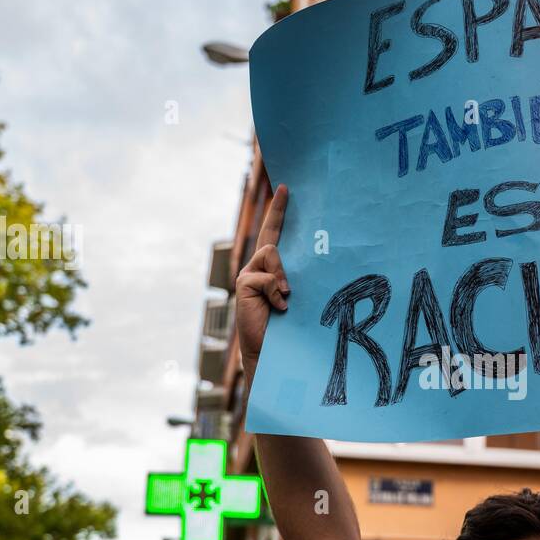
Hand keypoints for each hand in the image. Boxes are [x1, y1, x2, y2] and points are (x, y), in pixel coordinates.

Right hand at [236, 183, 290, 373]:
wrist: (269, 350)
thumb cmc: (287, 326)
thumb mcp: (294, 298)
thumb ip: (291, 279)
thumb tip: (294, 272)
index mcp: (272, 269)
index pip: (275, 234)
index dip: (279, 211)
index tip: (285, 188)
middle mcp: (258, 267)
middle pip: (270, 235)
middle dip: (278, 210)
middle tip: (287, 189)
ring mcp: (249, 274)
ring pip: (271, 253)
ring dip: (282, 274)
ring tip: (285, 296)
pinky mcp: (244, 283)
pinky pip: (266, 276)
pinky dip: (276, 291)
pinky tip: (280, 307)